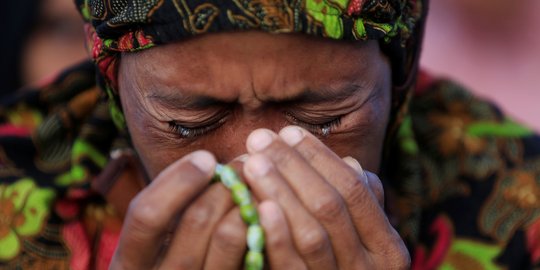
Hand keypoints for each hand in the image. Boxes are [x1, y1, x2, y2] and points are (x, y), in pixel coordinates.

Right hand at [109, 151, 250, 268]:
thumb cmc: (174, 265)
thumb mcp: (158, 244)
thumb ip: (171, 212)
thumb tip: (207, 163)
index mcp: (130, 264)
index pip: (147, 215)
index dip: (177, 181)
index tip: (206, 157)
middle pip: (195, 220)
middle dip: (224, 183)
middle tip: (244, 164)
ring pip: (229, 235)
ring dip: (247, 199)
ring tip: (256, 184)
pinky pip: (255, 254)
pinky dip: (264, 225)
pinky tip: (270, 211)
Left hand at [242, 126, 409, 269]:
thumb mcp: (361, 242)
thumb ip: (358, 206)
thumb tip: (351, 164)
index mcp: (389, 248)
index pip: (355, 190)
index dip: (320, 159)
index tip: (288, 133)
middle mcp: (373, 269)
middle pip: (331, 204)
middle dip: (293, 167)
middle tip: (260, 139)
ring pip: (312, 231)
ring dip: (280, 192)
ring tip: (252, 162)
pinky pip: (293, 266)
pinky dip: (277, 234)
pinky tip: (258, 205)